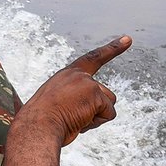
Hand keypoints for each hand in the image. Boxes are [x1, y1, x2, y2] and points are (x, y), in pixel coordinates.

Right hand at [13, 36, 130, 147]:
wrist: (37, 126)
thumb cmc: (43, 122)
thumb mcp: (56, 105)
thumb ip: (74, 101)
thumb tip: (88, 112)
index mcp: (67, 75)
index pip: (93, 58)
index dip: (112, 49)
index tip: (127, 39)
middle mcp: (78, 75)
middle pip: (105, 94)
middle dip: (97, 110)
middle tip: (72, 116)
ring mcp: (88, 83)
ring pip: (109, 104)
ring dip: (96, 117)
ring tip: (74, 118)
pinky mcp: (95, 94)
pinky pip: (109, 114)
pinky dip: (97, 122)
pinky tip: (80, 121)